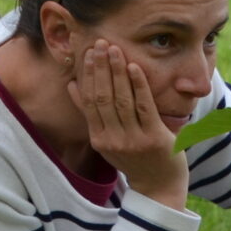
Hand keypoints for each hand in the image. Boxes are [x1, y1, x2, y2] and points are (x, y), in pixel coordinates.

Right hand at [66, 39, 186, 206]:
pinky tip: (134, 67)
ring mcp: (133, 140)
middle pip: (103, 98)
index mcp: (99, 139)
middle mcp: (113, 140)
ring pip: (121, 100)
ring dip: (117, 72)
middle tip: (99, 43)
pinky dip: (138, 85)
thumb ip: (91, 114)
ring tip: (114, 50)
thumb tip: (72, 86)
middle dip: (100, 68)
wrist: (159, 187)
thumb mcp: (107, 140)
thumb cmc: (133, 159)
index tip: (89, 52)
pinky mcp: (154, 138)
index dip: (88, 75)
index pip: (89, 101)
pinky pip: (144, 107)